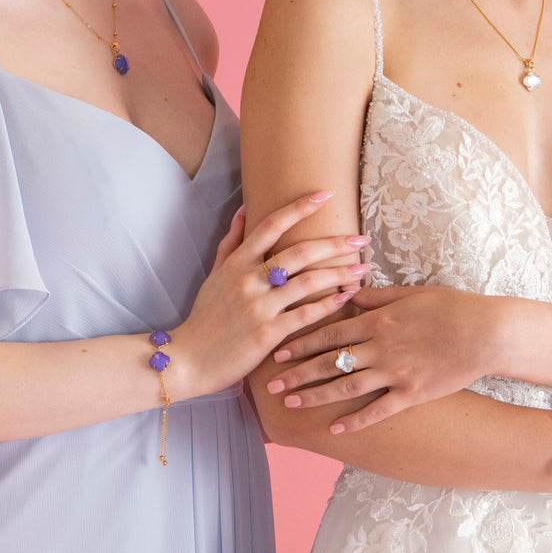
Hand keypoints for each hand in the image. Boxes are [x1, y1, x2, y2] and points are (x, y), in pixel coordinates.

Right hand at [169, 191, 370, 398]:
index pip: (272, 224)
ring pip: (308, 282)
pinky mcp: (268, 333)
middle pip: (300, 252)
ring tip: (363, 268)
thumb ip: (232, 241)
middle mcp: (249, 280)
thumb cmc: (206, 315)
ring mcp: (259, 306)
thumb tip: (244, 207)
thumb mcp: (215, 273)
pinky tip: (348, 296)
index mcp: (238, 262)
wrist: (188, 359)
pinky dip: (329, 304)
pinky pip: (306, 314)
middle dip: (335, 243)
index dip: (300, 206)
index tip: (327, 193)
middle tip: (362, 238)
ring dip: (340, 273)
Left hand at [263, 284, 504, 433]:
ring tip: (292, 405)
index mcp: (379, 320)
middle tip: (270, 385)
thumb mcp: (412, 294)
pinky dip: (355, 421)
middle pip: (330, 361)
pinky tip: (335, 429)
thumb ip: (378, 297)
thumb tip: (350, 292)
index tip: (277, 352)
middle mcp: (381, 347)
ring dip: (316, 396)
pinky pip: (377, 410)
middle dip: (298, 373)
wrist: (486, 332)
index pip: (329, 331)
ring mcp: (395, 373)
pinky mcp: (412, 394)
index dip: (301, 342)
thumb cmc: (451, 308)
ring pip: (346, 386)